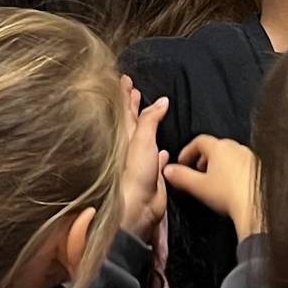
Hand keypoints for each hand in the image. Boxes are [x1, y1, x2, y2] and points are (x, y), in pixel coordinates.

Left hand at [114, 82, 170, 240]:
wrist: (138, 207)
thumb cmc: (133, 174)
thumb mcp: (141, 140)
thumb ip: (150, 119)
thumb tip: (161, 101)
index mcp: (125, 136)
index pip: (124, 110)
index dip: (125, 94)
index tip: (125, 79)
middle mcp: (131, 147)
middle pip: (133, 121)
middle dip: (133, 105)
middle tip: (134, 90)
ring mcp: (140, 160)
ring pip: (144, 137)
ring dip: (147, 124)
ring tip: (151, 111)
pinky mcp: (151, 173)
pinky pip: (156, 158)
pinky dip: (159, 150)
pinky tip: (162, 149)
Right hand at [165, 136, 261, 237]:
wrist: (256, 206)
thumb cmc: (228, 195)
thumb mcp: (197, 186)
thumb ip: (180, 176)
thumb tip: (168, 170)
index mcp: (219, 147)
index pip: (199, 141)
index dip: (188, 151)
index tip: (182, 162)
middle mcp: (236, 147)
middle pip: (214, 147)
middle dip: (203, 158)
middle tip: (196, 172)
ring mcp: (249, 156)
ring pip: (229, 155)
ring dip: (218, 165)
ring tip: (213, 181)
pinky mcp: (259, 167)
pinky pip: (242, 164)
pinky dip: (232, 170)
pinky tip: (230, 186)